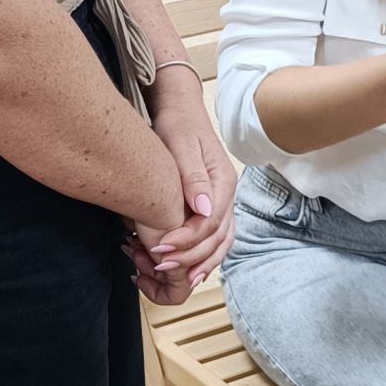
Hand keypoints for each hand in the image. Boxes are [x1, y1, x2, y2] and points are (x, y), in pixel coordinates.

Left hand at [129, 75, 236, 303]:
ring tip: (169, 275)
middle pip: (217, 240)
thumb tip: (204, 208)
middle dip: (188, 258)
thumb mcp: (181, 145)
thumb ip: (193, 177)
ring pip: (219, 244)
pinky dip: (199, 257)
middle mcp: (226, 196)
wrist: (179, 111)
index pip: (210, 224)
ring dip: (197, 264)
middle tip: (158, 266)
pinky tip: (181, 267)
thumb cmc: (177, 125)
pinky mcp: (211, 206)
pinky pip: (213, 239)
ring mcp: (222, 202)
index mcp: (223, 183)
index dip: (186, 241)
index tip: (159, 248)